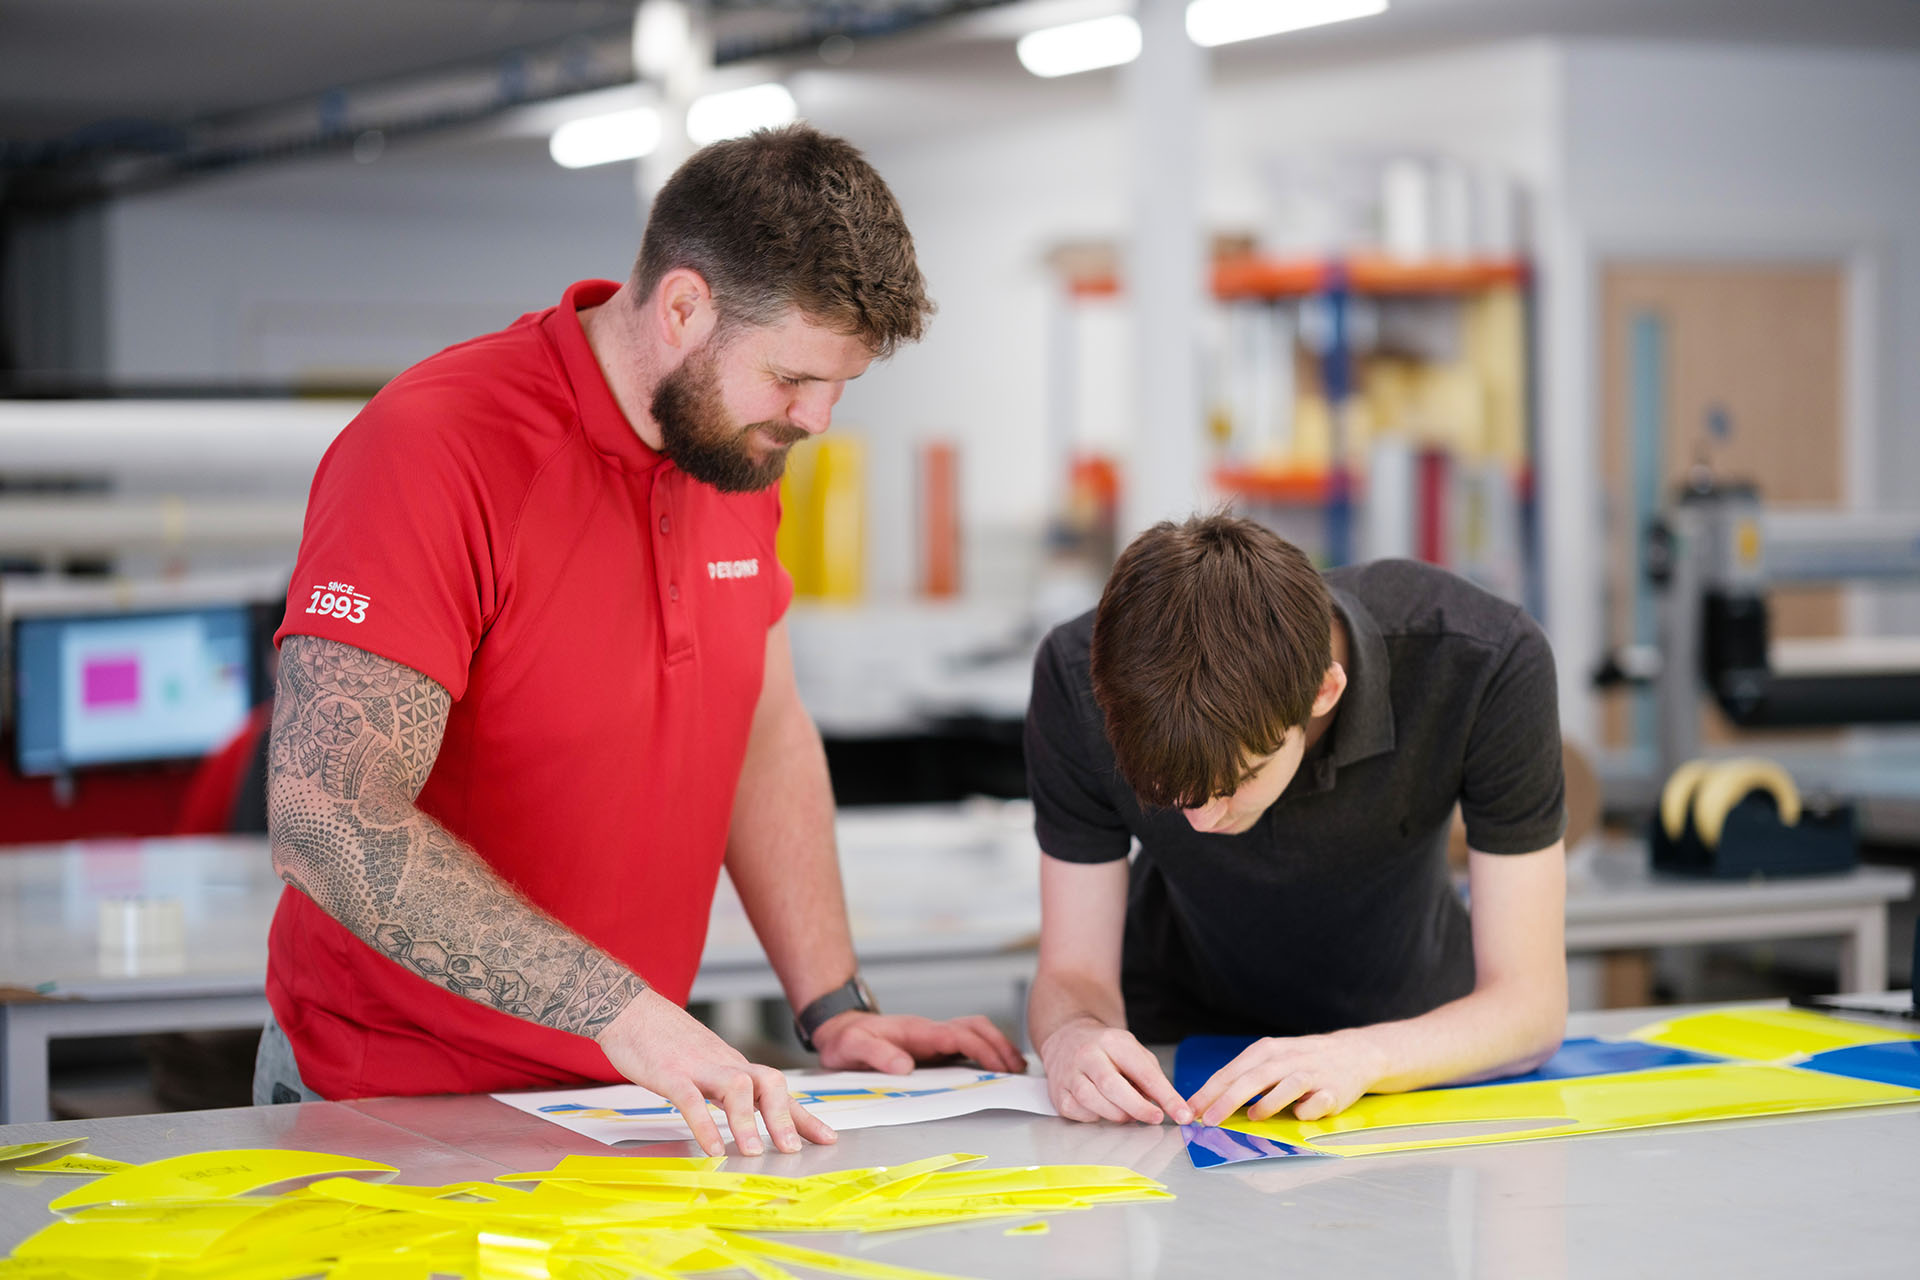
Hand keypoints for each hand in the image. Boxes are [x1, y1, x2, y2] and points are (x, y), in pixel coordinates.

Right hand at [596, 988, 835, 1157]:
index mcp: (734, 1065)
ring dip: (747, 1122)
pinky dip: (704, 1125)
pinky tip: (712, 1148)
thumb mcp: (705, 1063)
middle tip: (794, 1150)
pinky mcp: (670, 1073)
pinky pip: (691, 1099)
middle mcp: (724, 1064)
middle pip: (769, 1084)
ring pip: (737, 1088)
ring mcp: (698, 1066)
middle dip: (786, 1117)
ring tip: (754, 1153)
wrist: (629, 1009)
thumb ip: (724, 1088)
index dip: (804, 1115)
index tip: (828, 1138)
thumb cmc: (665, 1040)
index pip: (778, 1091)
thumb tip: (746, 1114)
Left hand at [812, 1012, 1025, 1074]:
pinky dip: (986, 1050)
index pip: (958, 1035)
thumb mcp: (853, 1048)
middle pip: (975, 1027)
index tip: (999, 1067)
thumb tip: (904, 1066)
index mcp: (917, 1031)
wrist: (840, 1030)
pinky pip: (966, 1043)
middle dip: (999, 1046)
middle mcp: (930, 1031)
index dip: (982, 1049)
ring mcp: (933, 1037)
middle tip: (1017, 1070)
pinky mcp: (932, 1046)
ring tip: (1015, 1068)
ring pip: (975, 1031)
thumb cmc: (846, 1040)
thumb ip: (877, 1055)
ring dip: (997, 1045)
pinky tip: (994, 1066)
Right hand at [1037, 1017, 1192, 1125]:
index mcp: (1113, 1041)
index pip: (1143, 1071)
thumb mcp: (1134, 1052)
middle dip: (1138, 1107)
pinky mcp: (1058, 1092)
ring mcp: (1069, 1074)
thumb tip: (1172, 1107)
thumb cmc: (1106, 1050)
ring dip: (1117, 1115)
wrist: (1067, 1038)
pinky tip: (1102, 1110)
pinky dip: (1095, 1117)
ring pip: (1093, 1102)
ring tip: (1128, 1114)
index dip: (1165, 1095)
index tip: (1181, 1113)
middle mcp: (1088, 1055)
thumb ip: (1153, 1078)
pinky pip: (1078, 1113)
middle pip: (1112, 1086)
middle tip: (1155, 1118)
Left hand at [1187, 1029, 1387, 1125]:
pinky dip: (1304, 1111)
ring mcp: (1311, 1074)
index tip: (1190, 1110)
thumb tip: (1211, 1102)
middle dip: (1227, 1100)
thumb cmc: (1302, 1060)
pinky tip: (1297, 1115)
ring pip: (1285, 1086)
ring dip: (1266, 1104)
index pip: (1231, 1071)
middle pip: (1252, 1078)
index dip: (1209, 1092)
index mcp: (1266, 1050)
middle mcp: (1287, 1059)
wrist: (1354, 1054)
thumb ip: (1246, 1077)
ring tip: (1250, 1118)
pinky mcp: (1333, 1091)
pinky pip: (1315, 1103)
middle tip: (1208, 1120)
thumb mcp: (1272, 1059)